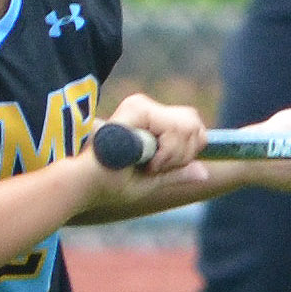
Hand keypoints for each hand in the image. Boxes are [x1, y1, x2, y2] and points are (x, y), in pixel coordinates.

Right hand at [76, 92, 204, 215]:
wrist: (85, 184)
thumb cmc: (110, 185)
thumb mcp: (151, 181)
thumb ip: (176, 174)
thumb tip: (205, 173)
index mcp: (149, 122)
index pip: (192, 125)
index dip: (189, 150)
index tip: (162, 167)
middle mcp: (146, 109)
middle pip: (194, 123)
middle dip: (184, 153)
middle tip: (154, 167)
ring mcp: (141, 106)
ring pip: (188, 127)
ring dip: (173, 156)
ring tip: (146, 164)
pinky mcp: (137, 108)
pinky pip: (173, 130)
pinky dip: (166, 153)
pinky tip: (145, 160)